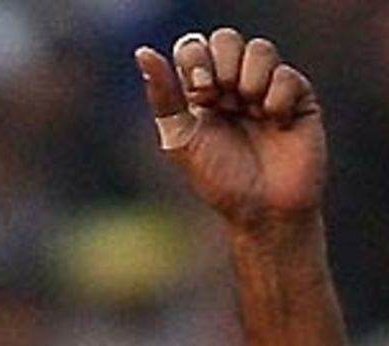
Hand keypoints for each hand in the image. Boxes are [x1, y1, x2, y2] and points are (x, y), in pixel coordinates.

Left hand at [135, 28, 324, 229]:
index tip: (199, 91)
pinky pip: (287, 75)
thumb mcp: (182, 138)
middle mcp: (234, 86)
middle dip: (222, 65)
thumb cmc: (220, 181)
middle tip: (222, 98)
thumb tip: (142, 52)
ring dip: (249, 80)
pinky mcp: (298, 97)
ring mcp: (267, 89)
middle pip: (226, 39)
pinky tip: (275, 123)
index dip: (195, 59)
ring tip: (250, 111)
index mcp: (203, 93)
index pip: (195, 47)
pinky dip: (276, 99)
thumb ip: (164, 96)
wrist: (262, 210)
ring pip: (259, 50)